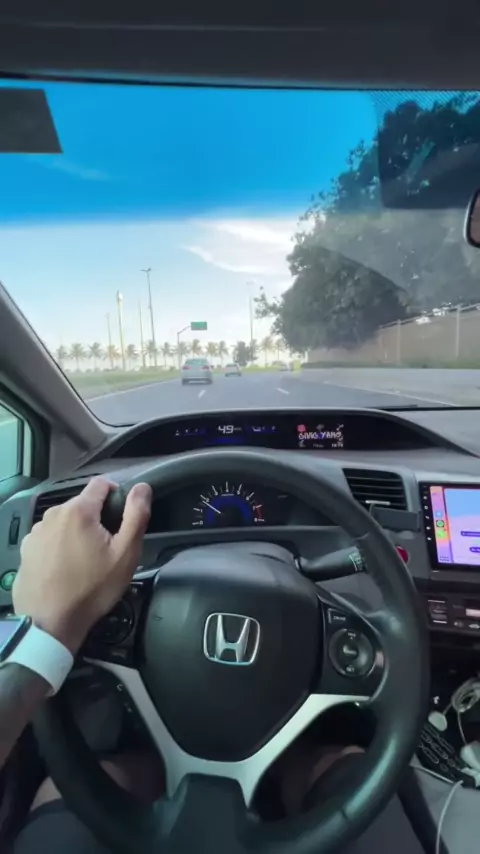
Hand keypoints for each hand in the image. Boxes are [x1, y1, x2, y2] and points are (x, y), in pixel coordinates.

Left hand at [13, 477, 151, 653]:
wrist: (50, 623)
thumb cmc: (92, 589)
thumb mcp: (125, 554)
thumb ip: (136, 515)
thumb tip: (141, 488)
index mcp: (79, 511)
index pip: (100, 483)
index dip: (116, 495)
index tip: (121, 518)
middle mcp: (54, 514)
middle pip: (83, 504)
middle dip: (97, 518)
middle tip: (107, 548)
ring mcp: (37, 532)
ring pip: (66, 521)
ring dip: (77, 531)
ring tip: (86, 561)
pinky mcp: (27, 548)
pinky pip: (50, 537)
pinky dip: (60, 545)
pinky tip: (66, 568)